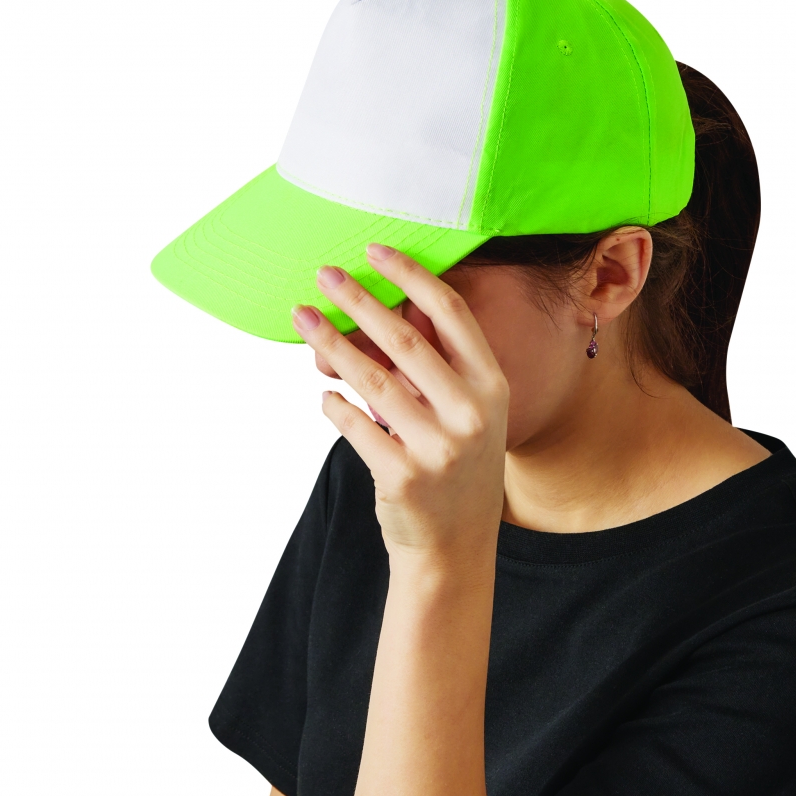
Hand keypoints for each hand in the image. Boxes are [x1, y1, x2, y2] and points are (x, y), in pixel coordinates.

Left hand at [291, 244, 508, 568]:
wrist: (455, 544)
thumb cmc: (455, 464)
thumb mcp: (464, 412)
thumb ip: (432, 364)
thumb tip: (375, 309)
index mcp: (490, 385)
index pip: (451, 314)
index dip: (411, 276)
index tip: (375, 251)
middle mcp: (470, 412)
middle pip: (405, 339)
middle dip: (359, 300)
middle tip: (325, 275)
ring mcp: (438, 447)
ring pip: (370, 379)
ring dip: (331, 343)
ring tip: (304, 319)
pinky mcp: (402, 476)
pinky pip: (353, 424)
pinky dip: (333, 404)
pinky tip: (326, 394)